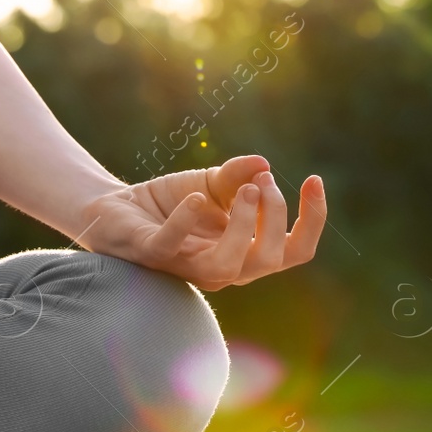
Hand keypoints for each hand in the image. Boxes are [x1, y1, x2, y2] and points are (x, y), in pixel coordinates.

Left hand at [77, 156, 325, 290]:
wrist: (117, 208)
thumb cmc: (172, 203)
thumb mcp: (212, 183)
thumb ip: (238, 176)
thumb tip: (263, 164)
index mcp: (246, 252)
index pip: (295, 250)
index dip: (313, 219)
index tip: (315, 180)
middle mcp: (224, 267)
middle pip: (271, 260)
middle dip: (275, 216)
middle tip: (262, 181)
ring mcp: (188, 266)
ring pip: (229, 266)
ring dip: (244, 225)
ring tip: (246, 189)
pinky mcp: (152, 255)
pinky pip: (171, 247)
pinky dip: (186, 222)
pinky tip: (197, 197)